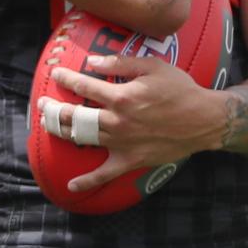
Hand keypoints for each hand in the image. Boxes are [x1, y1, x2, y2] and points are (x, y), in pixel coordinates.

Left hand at [37, 54, 221, 192]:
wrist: (204, 120)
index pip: (84, 86)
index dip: (66, 79)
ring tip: (48, 125)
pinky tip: (72, 185)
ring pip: (83, 139)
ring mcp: (121, 143)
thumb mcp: (153, 67)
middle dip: (54, 109)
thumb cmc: (180, 89)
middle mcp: (117, 121)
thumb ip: (120, 64)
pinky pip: (105, 173)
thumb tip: (93, 62)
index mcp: (121, 97)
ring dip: (61, 132)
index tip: (55, 74)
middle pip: (75, 116)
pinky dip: (87, 181)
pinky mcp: (130, 160)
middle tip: (42, 104)